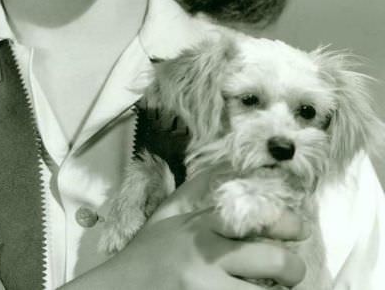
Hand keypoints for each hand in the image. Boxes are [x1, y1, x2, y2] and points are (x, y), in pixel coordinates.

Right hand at [64, 207, 305, 288]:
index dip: (286, 223)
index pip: (257, 218)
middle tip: (292, 273)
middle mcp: (207, 259)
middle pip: (276, 261)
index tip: (298, 230)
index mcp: (201, 228)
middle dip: (293, 269)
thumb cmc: (146, 254)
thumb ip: (195, 192)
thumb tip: (231, 167)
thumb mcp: (168, 216)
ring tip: (273, 289)